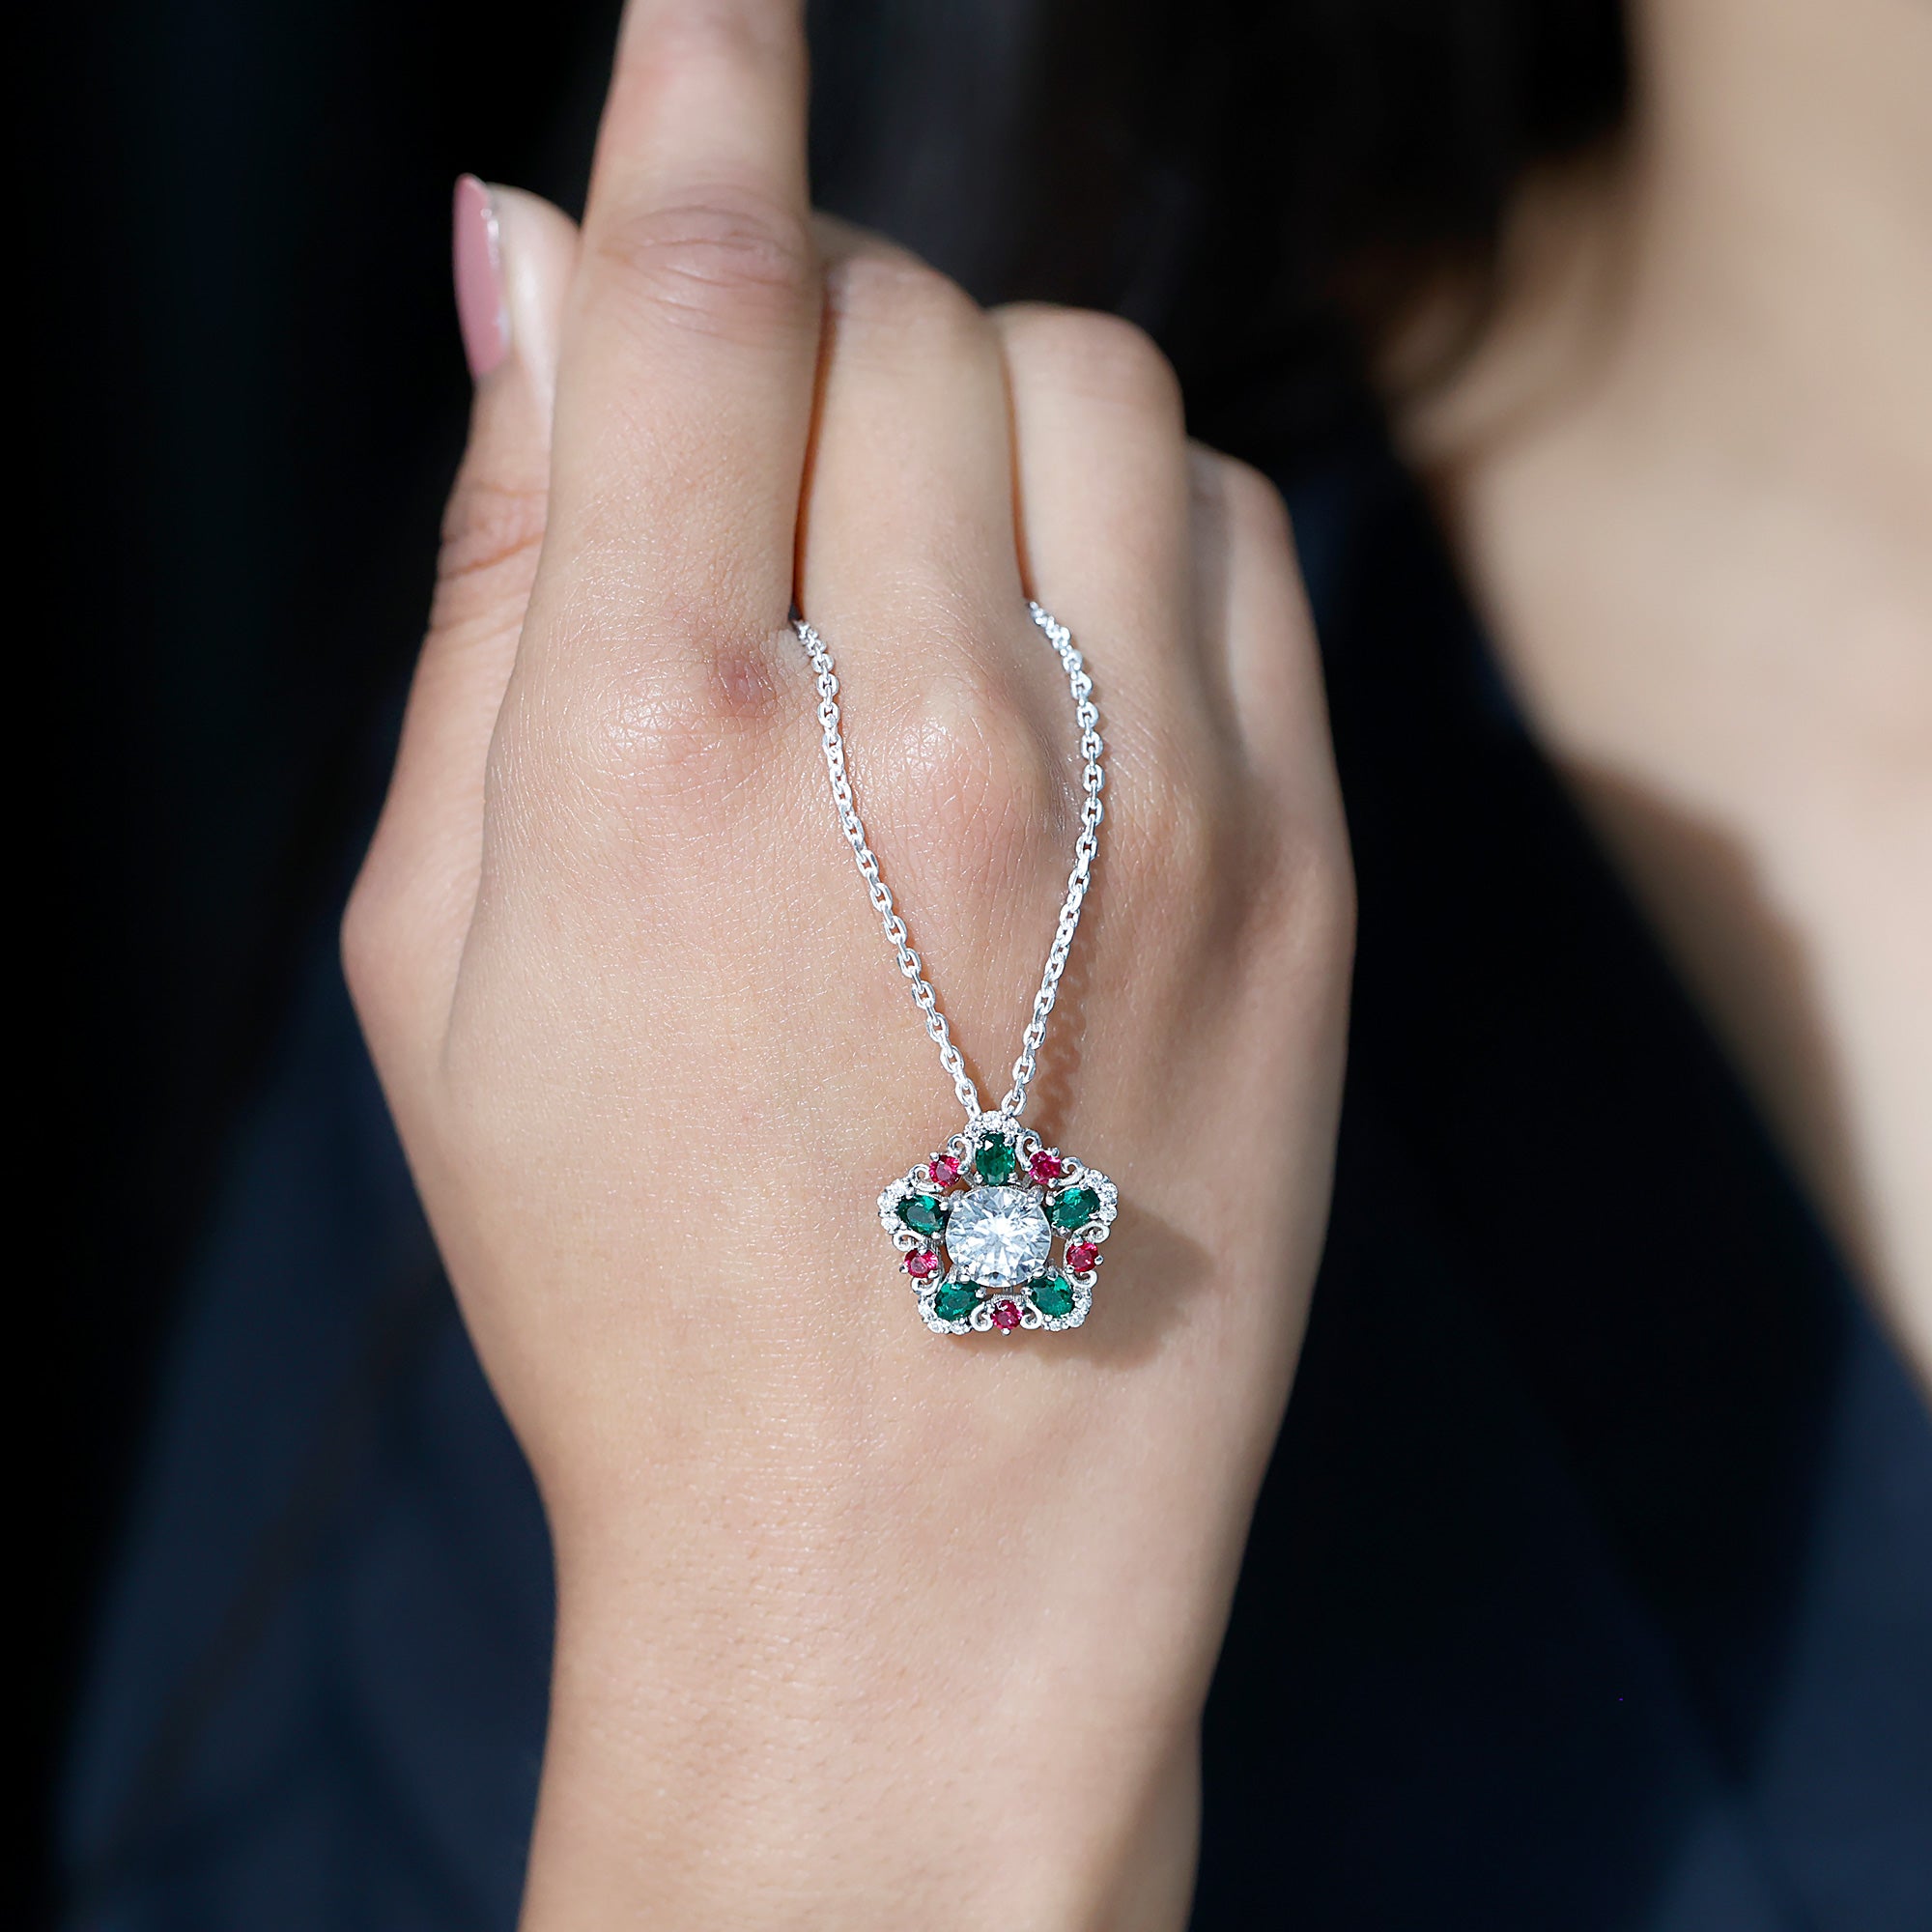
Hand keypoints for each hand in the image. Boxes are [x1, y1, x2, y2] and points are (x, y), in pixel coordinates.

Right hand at [345, 4, 1350, 1923]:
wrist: (911, 1545)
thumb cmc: (636, 1266)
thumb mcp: (447, 955)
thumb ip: (491, 583)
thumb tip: (521, 262)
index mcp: (658, 756)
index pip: (695, 293)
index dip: (694, 87)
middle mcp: (922, 742)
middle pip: (903, 314)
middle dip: (819, 330)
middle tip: (773, 485)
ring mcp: (1152, 799)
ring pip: (1095, 385)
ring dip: (987, 414)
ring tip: (918, 593)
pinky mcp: (1301, 868)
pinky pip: (1237, 539)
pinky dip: (1136, 532)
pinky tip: (1060, 672)